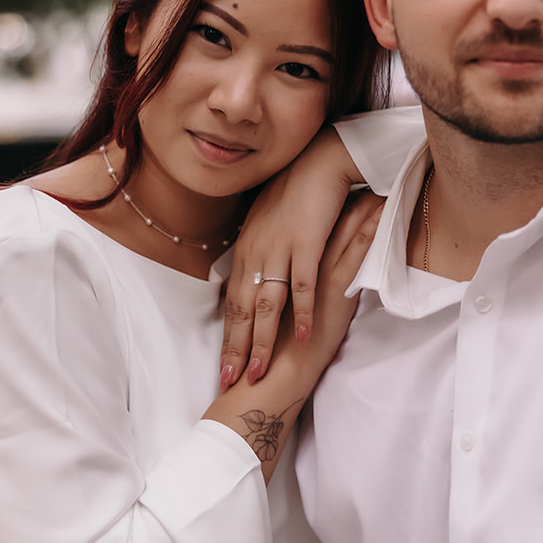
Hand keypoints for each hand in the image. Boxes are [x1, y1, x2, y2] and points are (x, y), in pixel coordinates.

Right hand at [206, 192, 382, 480]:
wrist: (272, 381)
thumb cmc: (268, 360)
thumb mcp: (270, 329)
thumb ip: (271, 311)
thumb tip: (274, 300)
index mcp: (274, 277)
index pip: (293, 239)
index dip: (304, 215)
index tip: (315, 192)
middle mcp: (291, 270)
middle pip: (317, 229)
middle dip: (332, 202)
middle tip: (344, 172)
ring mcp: (312, 278)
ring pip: (338, 234)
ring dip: (355, 210)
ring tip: (373, 185)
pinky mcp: (334, 290)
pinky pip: (356, 252)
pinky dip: (369, 230)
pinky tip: (384, 211)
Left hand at [221, 128, 361, 387]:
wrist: (318, 160)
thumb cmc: (296, 189)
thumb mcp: (268, 222)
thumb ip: (261, 251)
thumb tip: (255, 273)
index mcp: (247, 249)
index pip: (233, 302)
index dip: (228, 336)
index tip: (224, 366)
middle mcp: (256, 252)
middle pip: (242, 310)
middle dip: (235, 348)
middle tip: (230, 382)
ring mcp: (279, 250)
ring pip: (266, 304)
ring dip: (261, 341)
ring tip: (258, 372)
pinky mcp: (305, 244)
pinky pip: (301, 286)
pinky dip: (301, 313)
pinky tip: (302, 337)